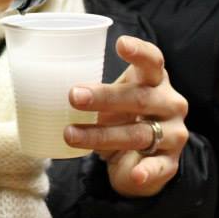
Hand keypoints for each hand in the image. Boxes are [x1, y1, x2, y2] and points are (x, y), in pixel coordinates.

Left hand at [63, 36, 188, 197]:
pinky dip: (145, 171)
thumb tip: (45, 85)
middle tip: (73, 96)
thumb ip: (94, 91)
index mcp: (156, 80)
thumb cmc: (124, 115)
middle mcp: (169, 103)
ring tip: (70, 135)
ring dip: (101, 135)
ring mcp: (173, 134)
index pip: (153, 61)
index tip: (120, 43)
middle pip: (138, 98)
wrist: (144, 156)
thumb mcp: (113, 98)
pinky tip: (133, 173)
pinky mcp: (170, 162)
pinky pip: (157, 167)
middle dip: (104, 97)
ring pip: (138, 133)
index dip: (139, 52)